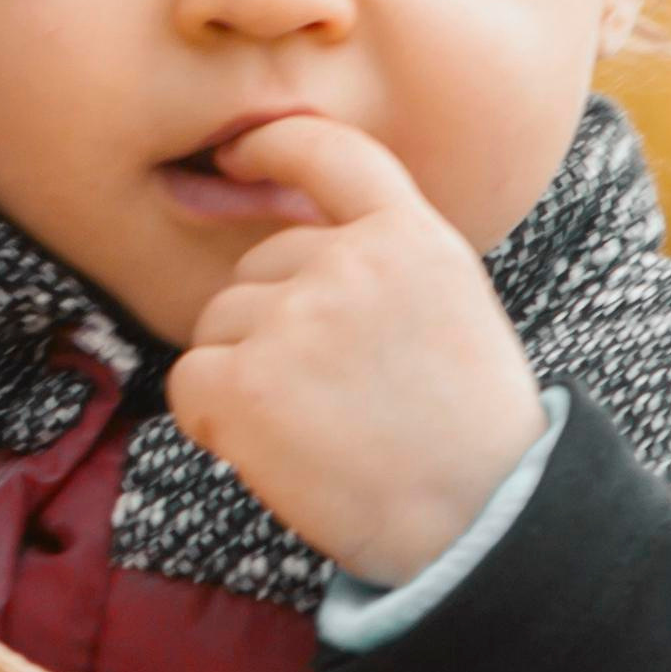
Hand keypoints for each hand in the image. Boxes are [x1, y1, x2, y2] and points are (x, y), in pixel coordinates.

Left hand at [165, 116, 546, 587]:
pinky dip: (210, 419)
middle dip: (272, 325)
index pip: (329, 155)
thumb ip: (383, 265)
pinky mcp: (243, 383)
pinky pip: (189, 381)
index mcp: (411, 238)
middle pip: (257, 269)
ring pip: (219, 325)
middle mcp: (348, 264)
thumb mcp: (453, 310)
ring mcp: (292, 319)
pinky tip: (267, 451)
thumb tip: (290, 256)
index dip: (274, 146)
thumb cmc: (468, 437)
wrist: (482, 525)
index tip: (237, 154)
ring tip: (317, 430)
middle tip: (336, 400)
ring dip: (244, 374)